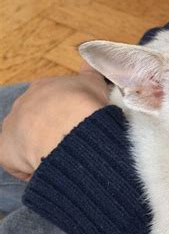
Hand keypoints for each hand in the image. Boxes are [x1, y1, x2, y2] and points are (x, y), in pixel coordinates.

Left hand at [0, 63, 108, 180]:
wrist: (70, 127)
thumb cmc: (83, 104)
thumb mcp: (94, 83)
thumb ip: (91, 73)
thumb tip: (90, 64)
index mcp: (43, 87)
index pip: (52, 101)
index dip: (66, 113)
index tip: (78, 123)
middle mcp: (23, 103)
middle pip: (36, 119)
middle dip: (51, 130)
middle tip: (72, 140)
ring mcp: (12, 125)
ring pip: (25, 140)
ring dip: (40, 148)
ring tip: (62, 156)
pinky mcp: (4, 150)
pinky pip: (17, 163)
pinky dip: (30, 169)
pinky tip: (49, 168)